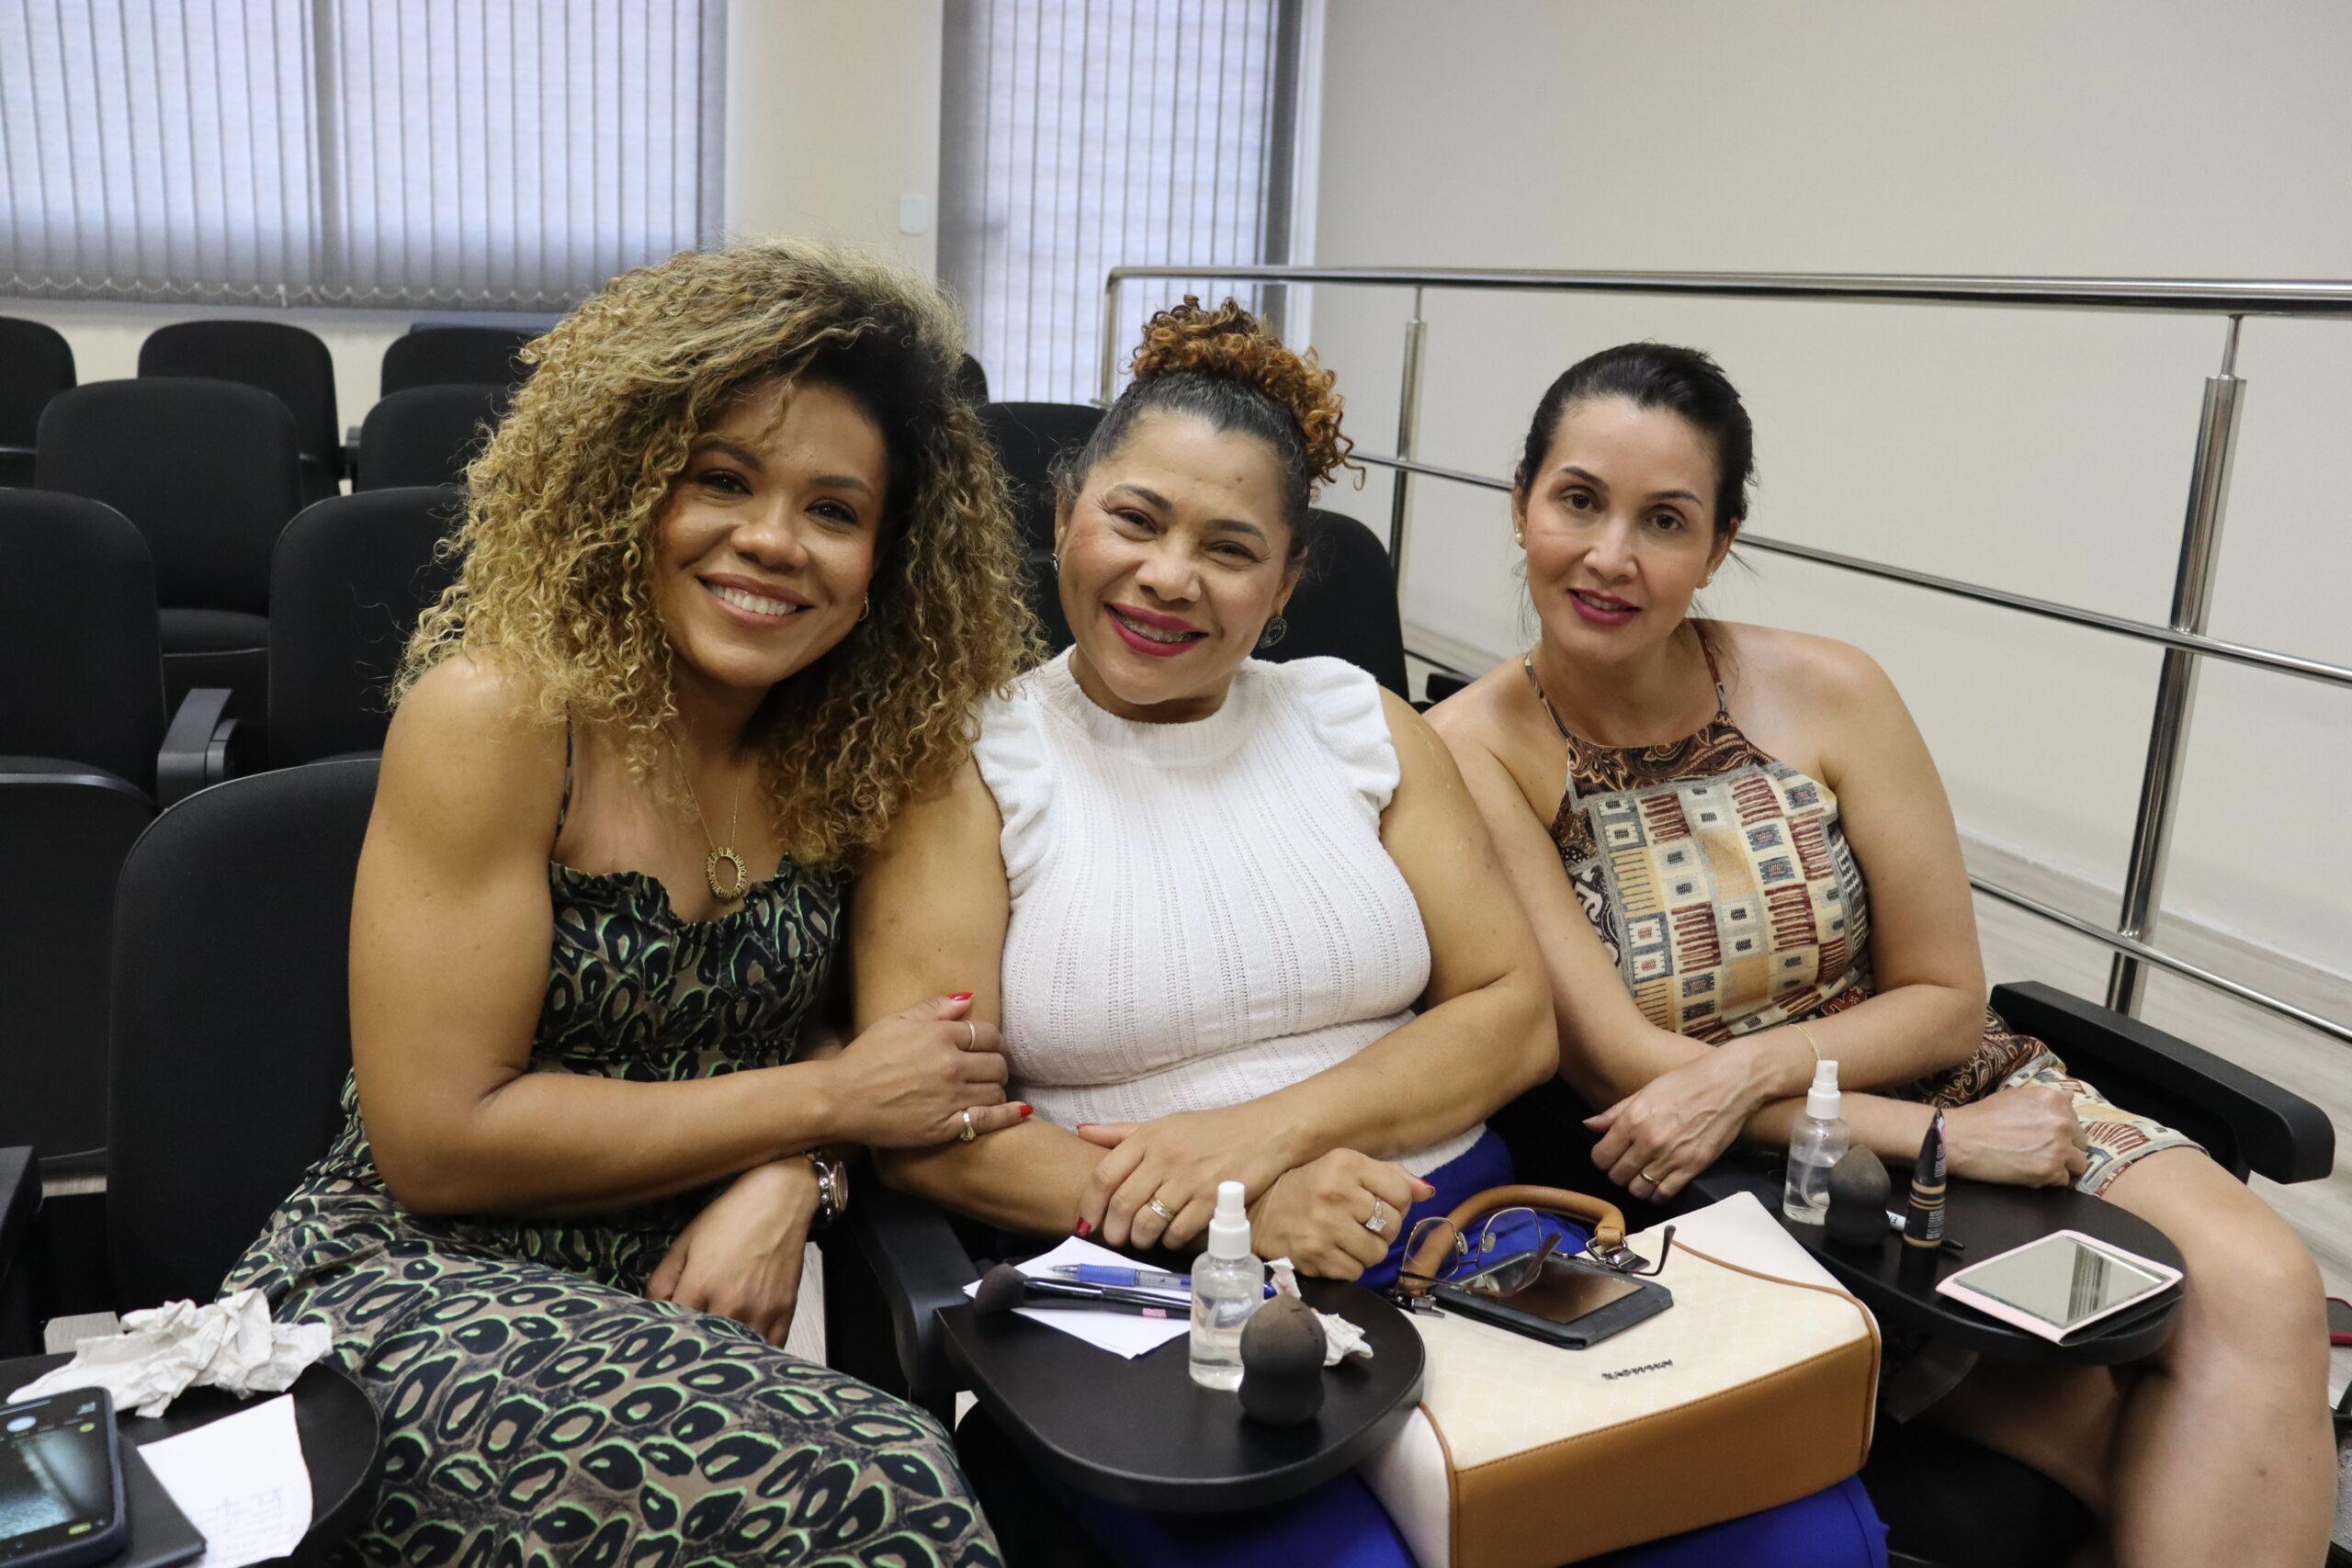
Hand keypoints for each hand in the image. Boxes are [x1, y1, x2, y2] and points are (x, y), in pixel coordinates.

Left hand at [647, 1159, 819, 1344]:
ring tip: (715, 1352)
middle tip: (688, 1347)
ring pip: (736, 1351)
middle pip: (704, 1345)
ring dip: (725, 1352)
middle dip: (693, 1348)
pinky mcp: (784, 1311)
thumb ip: (662, 1281)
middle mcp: (730, 1302)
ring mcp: (760, 1310)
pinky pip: (770, 1348)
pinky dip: (756, 1353)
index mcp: (700, 1284)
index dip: (666, 1334)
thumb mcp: (685, 1243)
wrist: (780, 1200)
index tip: (664, 1338)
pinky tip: (746, 1350)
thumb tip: (651, 1313)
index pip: (673, 1329)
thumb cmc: (731, 1217)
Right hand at [829, 994, 1025, 1147]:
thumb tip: (968, 998)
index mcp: (940, 1036)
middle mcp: (951, 1065)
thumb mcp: (896, 1022)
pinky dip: (1009, 1114)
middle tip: (991, 1071)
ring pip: (996, 1090)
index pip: (988, 1034)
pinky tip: (1020, 1111)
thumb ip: (934, 1009)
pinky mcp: (946, 1126)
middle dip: (998, 1065)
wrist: (841, 1098)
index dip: (994, 1042)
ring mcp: (950, 1096)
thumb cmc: (864, 1058)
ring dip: (998, 1089)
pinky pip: (989, 1119)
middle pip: (997, 1063)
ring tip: (990, 1090)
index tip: (991, 1049)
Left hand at [1074, 1108, 1301, 1250]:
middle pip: (1122, 1203)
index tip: (1086, 1222)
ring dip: (1140, 1239)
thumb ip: (1122, 1132)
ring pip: (1148, 1222)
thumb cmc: (1211, 1130)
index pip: (1104, 1175)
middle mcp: (1165, 1157)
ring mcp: (1189, 1179)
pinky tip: (1171, 1238)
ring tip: (1142, 1240)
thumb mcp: (1165, 1123)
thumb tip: (1082, 1132)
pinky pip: (1179, 1231)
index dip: (1090, 1205)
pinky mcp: (1212, 1200)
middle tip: (1115, 1238)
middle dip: (1113, 1230)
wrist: (1263, 1132)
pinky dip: (1170, 1241)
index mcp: (1149, 1137)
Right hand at [1243, 1150, 1432, 1282]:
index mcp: (1346, 1164)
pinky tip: (1335, 1251)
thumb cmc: (1308, 1185)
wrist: (1259, 1210)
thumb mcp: (1345, 1167)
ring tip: (1350, 1239)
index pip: (1401, 1193)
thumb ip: (1389, 1175)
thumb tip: (1428, 1191)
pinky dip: (1350, 1266)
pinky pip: (1355, 1272)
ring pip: (1376, 1252)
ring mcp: (1324, 1227)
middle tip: (1364, 1224)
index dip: (1397, 1203)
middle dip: (1384, 1229)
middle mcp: (1336, 1193)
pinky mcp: (1314, 1256)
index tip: (1379, 1204)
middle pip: (1393, 1225)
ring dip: (1368, 1250)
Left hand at [1587, 1035, 1790, 1201]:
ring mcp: (1672, 1157)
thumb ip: (1615, 1112)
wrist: (1729, 1084)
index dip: (1601, 1158)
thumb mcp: (1645, 1091)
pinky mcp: (1693, 1167)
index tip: (1608, 1154)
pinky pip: (1664, 1194)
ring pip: (1638, 1190)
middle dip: (1617, 1172)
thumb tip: (1589, 1125)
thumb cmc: (1687, 1082)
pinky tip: (1659, 1182)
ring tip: (1642, 1174)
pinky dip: (1658, 1193)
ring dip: (1636, 1185)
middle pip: (1617, 1176)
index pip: (1600, 1157)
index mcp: (1633, 1120)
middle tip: (1626, 1164)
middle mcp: (1649, 1141)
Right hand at [1945, 1084, 2087, 1186]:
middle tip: (2042, 1152)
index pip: (2075, 1120)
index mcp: (2053, 1100)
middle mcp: (2062, 1121)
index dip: (2062, 1130)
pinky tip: (2030, 1173)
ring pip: (2079, 1164)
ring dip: (2063, 1166)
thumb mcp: (2015, 1097)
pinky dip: (2049, 1180)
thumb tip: (2072, 1098)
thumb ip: (2047, 1100)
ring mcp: (2058, 1147)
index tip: (2045, 1136)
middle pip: (2081, 1143)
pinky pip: (2063, 1181)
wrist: (1960, 1138)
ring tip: (2039, 1165)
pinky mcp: (2050, 1171)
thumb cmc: (1982, 1116)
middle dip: (2066, 1148)